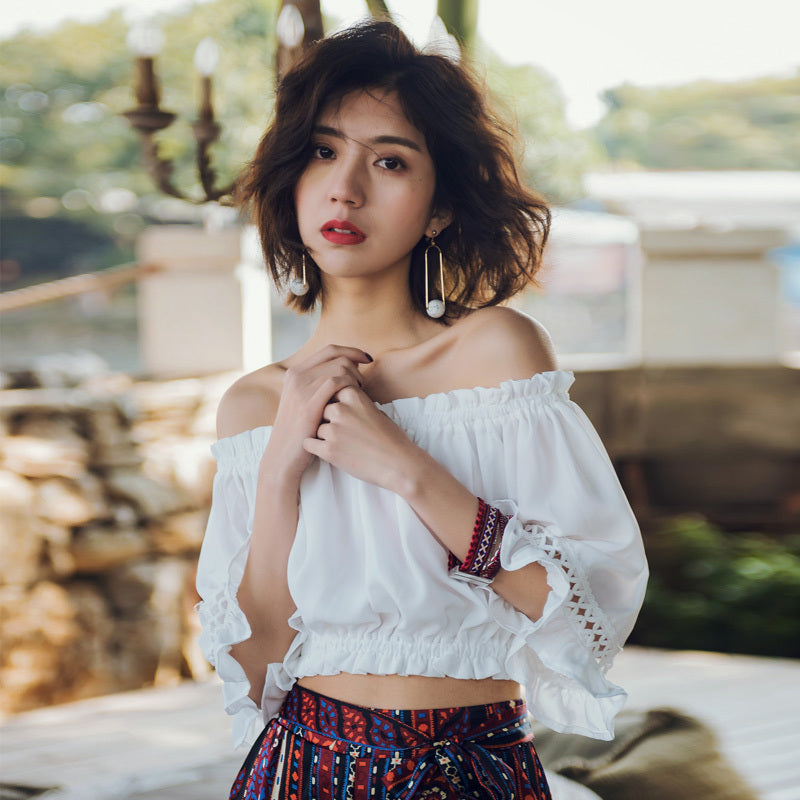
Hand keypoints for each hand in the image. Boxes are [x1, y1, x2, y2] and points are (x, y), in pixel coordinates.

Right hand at [261, 345, 371, 484]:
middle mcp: (296, 376)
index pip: (329, 350)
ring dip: (356, 378)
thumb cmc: (300, 431)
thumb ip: (318, 384)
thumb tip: (347, 368)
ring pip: (340, 367)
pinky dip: (351, 386)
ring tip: (359, 393)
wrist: (283, 456)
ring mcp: (300, 388)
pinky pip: (336, 382)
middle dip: (356, 366)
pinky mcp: (308, 404)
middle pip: (337, 356)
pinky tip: (355, 399)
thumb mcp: (303, 402)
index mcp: (294, 372)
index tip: (367, 360)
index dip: (352, 351)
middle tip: (362, 383)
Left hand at [303, 385, 418, 492]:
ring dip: (323, 435)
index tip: (341, 413)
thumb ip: (356, 403)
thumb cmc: (391, 439)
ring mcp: (333, 430)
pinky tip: (327, 451)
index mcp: (353, 396)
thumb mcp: (376, 410)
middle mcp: (341, 410)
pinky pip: (308, 444)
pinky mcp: (328, 450)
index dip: (334, 402)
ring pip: (315, 427)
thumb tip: (341, 399)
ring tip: (342, 444)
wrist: (399, 465)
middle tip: (342, 431)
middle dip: (327, 419)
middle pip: (321, 409)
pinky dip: (315, 448)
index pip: (331, 391)